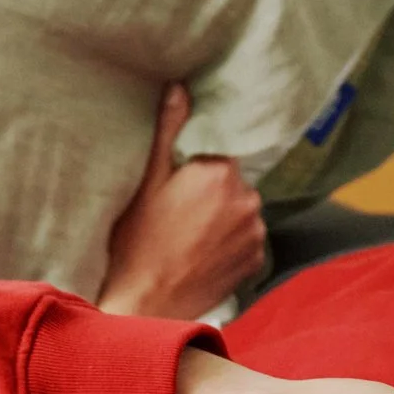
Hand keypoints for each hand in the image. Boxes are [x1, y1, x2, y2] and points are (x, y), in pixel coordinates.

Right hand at [97, 84, 268, 318]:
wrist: (146, 305)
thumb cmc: (138, 243)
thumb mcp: (146, 181)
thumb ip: (168, 131)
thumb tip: (181, 88)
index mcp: (221, 173)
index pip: (219, 151)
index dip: (197, 164)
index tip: (180, 179)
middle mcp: (248, 199)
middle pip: (232, 180)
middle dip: (211, 189)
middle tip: (178, 210)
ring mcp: (255, 233)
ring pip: (241, 210)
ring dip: (222, 216)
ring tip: (188, 235)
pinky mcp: (255, 261)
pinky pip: (246, 239)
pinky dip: (229, 242)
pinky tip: (201, 253)